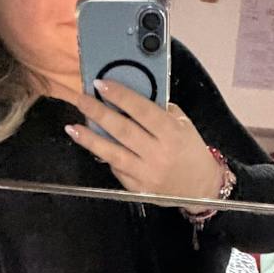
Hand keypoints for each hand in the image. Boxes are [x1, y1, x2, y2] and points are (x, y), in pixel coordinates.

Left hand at [58, 77, 221, 199]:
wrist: (200, 189)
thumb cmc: (191, 152)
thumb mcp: (183, 125)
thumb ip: (160, 111)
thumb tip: (131, 95)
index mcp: (172, 134)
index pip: (141, 110)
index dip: (119, 95)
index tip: (100, 84)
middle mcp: (158, 154)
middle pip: (122, 130)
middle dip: (98, 113)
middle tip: (81, 100)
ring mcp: (146, 174)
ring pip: (112, 153)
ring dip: (90, 139)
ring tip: (72, 127)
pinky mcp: (138, 189)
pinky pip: (116, 169)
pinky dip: (103, 155)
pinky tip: (92, 145)